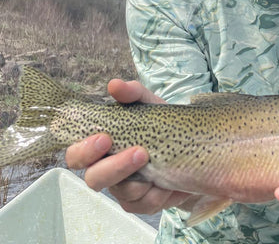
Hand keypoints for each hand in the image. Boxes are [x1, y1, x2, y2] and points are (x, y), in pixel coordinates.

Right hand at [65, 79, 192, 213]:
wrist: (191, 145)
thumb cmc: (160, 122)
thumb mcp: (149, 104)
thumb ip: (132, 93)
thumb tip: (114, 84)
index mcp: (101, 146)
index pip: (77, 154)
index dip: (84, 150)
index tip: (104, 137)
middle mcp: (107, 169)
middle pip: (93, 179)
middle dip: (114, 167)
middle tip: (139, 152)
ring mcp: (123, 188)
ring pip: (121, 192)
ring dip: (140, 178)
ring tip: (158, 161)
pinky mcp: (141, 203)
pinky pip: (143, 204)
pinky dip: (157, 192)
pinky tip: (168, 180)